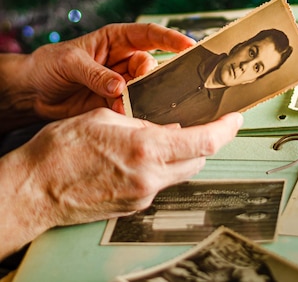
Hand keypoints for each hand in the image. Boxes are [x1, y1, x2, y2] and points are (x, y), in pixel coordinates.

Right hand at [1, 109, 242, 258]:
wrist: (35, 188)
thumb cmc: (61, 150)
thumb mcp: (105, 118)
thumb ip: (140, 122)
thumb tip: (163, 126)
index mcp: (146, 149)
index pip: (203, 142)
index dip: (226, 130)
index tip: (236, 119)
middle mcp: (149, 177)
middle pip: (197, 160)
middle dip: (204, 141)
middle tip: (202, 123)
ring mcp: (142, 196)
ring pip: (179, 173)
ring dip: (181, 155)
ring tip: (166, 135)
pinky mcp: (132, 206)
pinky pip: (158, 183)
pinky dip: (160, 167)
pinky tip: (143, 154)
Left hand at [19, 23, 194, 120]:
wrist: (32, 92)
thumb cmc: (48, 65)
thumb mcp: (70, 63)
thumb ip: (96, 74)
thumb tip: (119, 87)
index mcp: (116, 39)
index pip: (150, 35)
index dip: (171, 38)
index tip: (189, 45)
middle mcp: (123, 60)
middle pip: (151, 65)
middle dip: (153, 75)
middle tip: (144, 85)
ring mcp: (121, 82)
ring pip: (146, 88)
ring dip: (142, 97)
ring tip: (128, 103)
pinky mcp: (115, 104)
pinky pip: (133, 107)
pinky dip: (132, 112)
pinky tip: (124, 115)